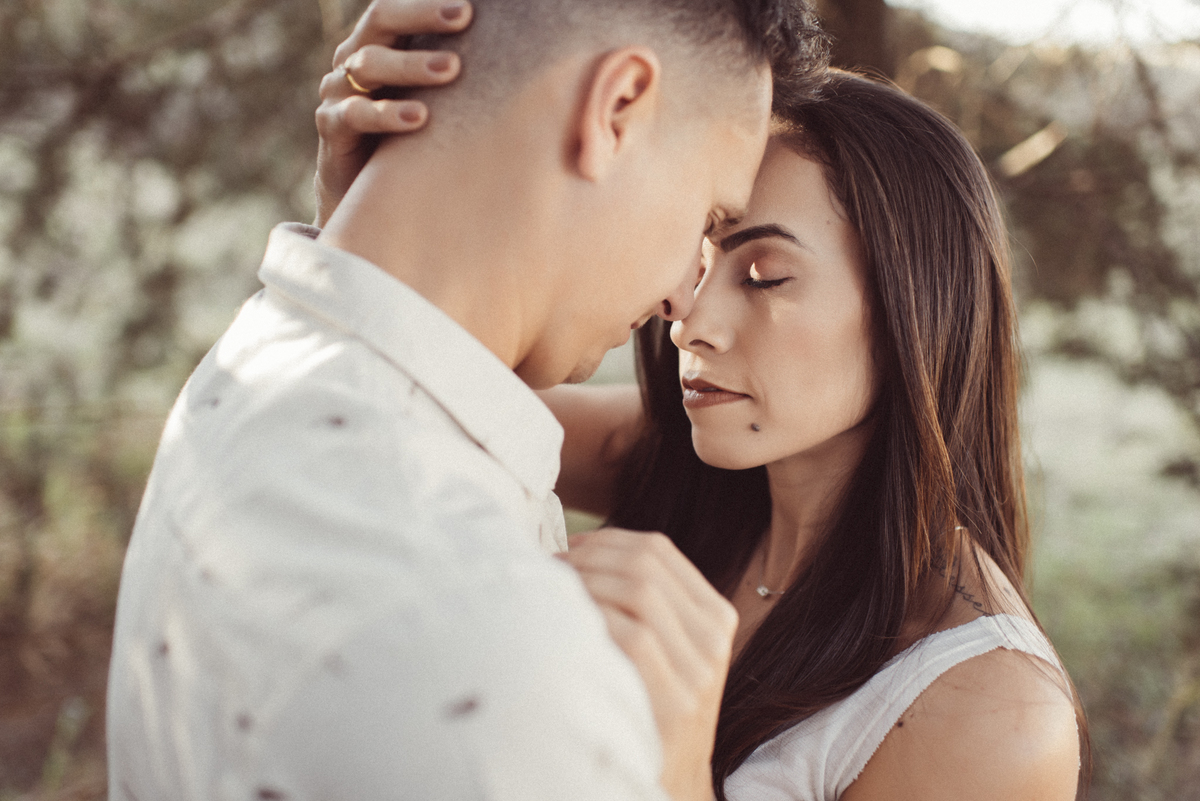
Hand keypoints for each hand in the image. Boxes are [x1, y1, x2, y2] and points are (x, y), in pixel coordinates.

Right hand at [314, 0, 472, 226]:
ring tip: (451, 70)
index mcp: (379, 42)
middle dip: (422, 15)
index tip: (470, 3)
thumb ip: (456, 76)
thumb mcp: (435, 100)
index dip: (428, 2)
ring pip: (369, 64)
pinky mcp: (331, 127)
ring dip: (411, 65)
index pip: (399, 7)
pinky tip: (418, 118)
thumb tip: (519, 58)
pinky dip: (387, 114)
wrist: (364, 190)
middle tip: (464, 17)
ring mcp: (338, 91)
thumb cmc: (411, 137)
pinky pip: (355, 114)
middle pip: (381, 21)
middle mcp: (354, 58)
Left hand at [562, 529, 737, 800]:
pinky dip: (593, 618)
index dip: (608, 540)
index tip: (570, 548)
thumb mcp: (670, 651)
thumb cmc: (654, 708)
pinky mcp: (676, 702)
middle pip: (647, 565)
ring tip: (552, 590)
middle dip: (590, 557)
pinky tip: (566, 623)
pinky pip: (631, 636)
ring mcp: (699, 672)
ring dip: (586, 582)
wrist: (676, 782)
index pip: (660, 552)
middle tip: (552, 567)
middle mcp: (714, 638)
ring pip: (639, 592)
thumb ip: (648, 606)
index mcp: (716, 616)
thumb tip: (582, 553)